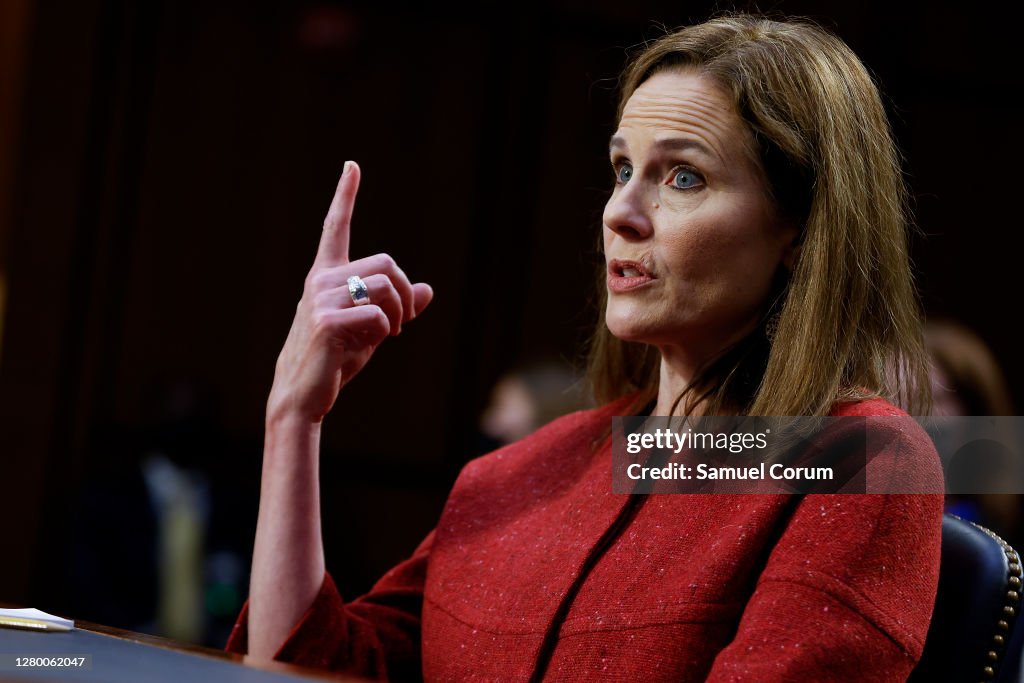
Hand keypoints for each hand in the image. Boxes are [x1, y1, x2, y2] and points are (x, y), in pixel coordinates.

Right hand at [267, 161, 432, 423]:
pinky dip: (385, 330)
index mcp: (327, 276)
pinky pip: (378, 314)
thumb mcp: (371, 329)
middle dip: (406, 292)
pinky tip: (368, 345)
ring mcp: (322, 300)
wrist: (303, 395)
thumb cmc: (335, 360)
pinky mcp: (327, 322)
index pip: (336, 228)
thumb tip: (428, 291)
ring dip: (400, 313)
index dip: (345, 196)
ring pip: (386, 286)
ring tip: (389, 335)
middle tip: (403, 322)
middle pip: (387, 263)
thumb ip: (396, 307)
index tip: (352, 166)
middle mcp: (322, 280)